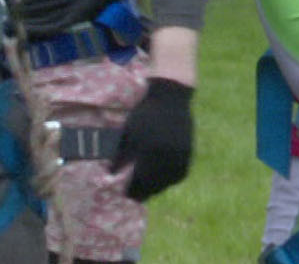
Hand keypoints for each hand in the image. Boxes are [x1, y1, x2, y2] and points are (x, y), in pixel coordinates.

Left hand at [110, 77, 193, 200]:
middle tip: (136, 199)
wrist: (170, 99)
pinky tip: (161, 183)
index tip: (126, 196)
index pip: (140, 177)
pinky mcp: (188, 153)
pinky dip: (169, 180)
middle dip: (144, 192)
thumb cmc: (144, 115)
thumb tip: (110, 174)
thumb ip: (121, 154)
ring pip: (168, 181)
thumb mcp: (128, 132)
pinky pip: (179, 174)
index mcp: (149, 149)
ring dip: (157, 189)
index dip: (133, 189)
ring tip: (147, 193)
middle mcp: (166, 154)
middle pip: (154, 182)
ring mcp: (180, 155)